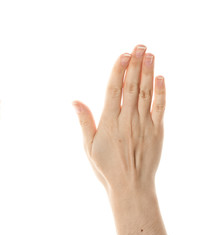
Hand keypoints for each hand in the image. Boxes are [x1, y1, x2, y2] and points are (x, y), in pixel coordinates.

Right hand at [73, 45, 167, 234]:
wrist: (131, 186)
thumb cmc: (106, 168)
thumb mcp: (89, 147)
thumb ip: (85, 121)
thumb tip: (75, 101)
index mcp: (110, 122)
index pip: (114, 90)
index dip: (118, 70)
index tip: (122, 55)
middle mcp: (128, 120)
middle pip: (131, 86)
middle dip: (135, 64)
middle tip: (139, 46)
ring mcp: (144, 124)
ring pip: (145, 93)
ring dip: (148, 72)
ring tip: (149, 54)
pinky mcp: (157, 131)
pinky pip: (160, 108)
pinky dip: (161, 92)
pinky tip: (160, 78)